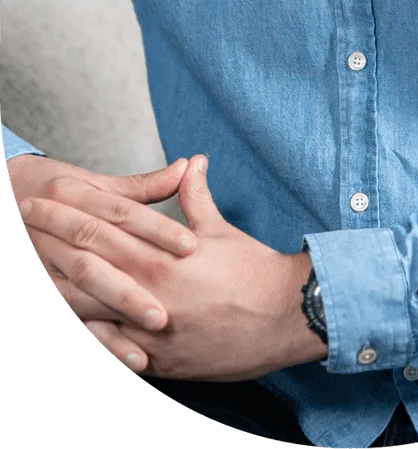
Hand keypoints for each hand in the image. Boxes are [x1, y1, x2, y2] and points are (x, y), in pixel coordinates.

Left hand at [17, 154, 328, 380]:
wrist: (284, 317)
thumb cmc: (255, 272)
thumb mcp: (220, 230)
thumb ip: (196, 197)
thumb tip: (192, 162)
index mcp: (161, 255)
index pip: (104, 226)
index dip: (70, 210)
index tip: (44, 195)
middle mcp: (149, 292)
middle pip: (86, 265)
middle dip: (50, 243)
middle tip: (22, 223)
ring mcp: (149, 331)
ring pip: (87, 313)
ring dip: (55, 293)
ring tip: (29, 277)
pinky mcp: (158, 362)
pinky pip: (110, 354)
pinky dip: (85, 342)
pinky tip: (64, 330)